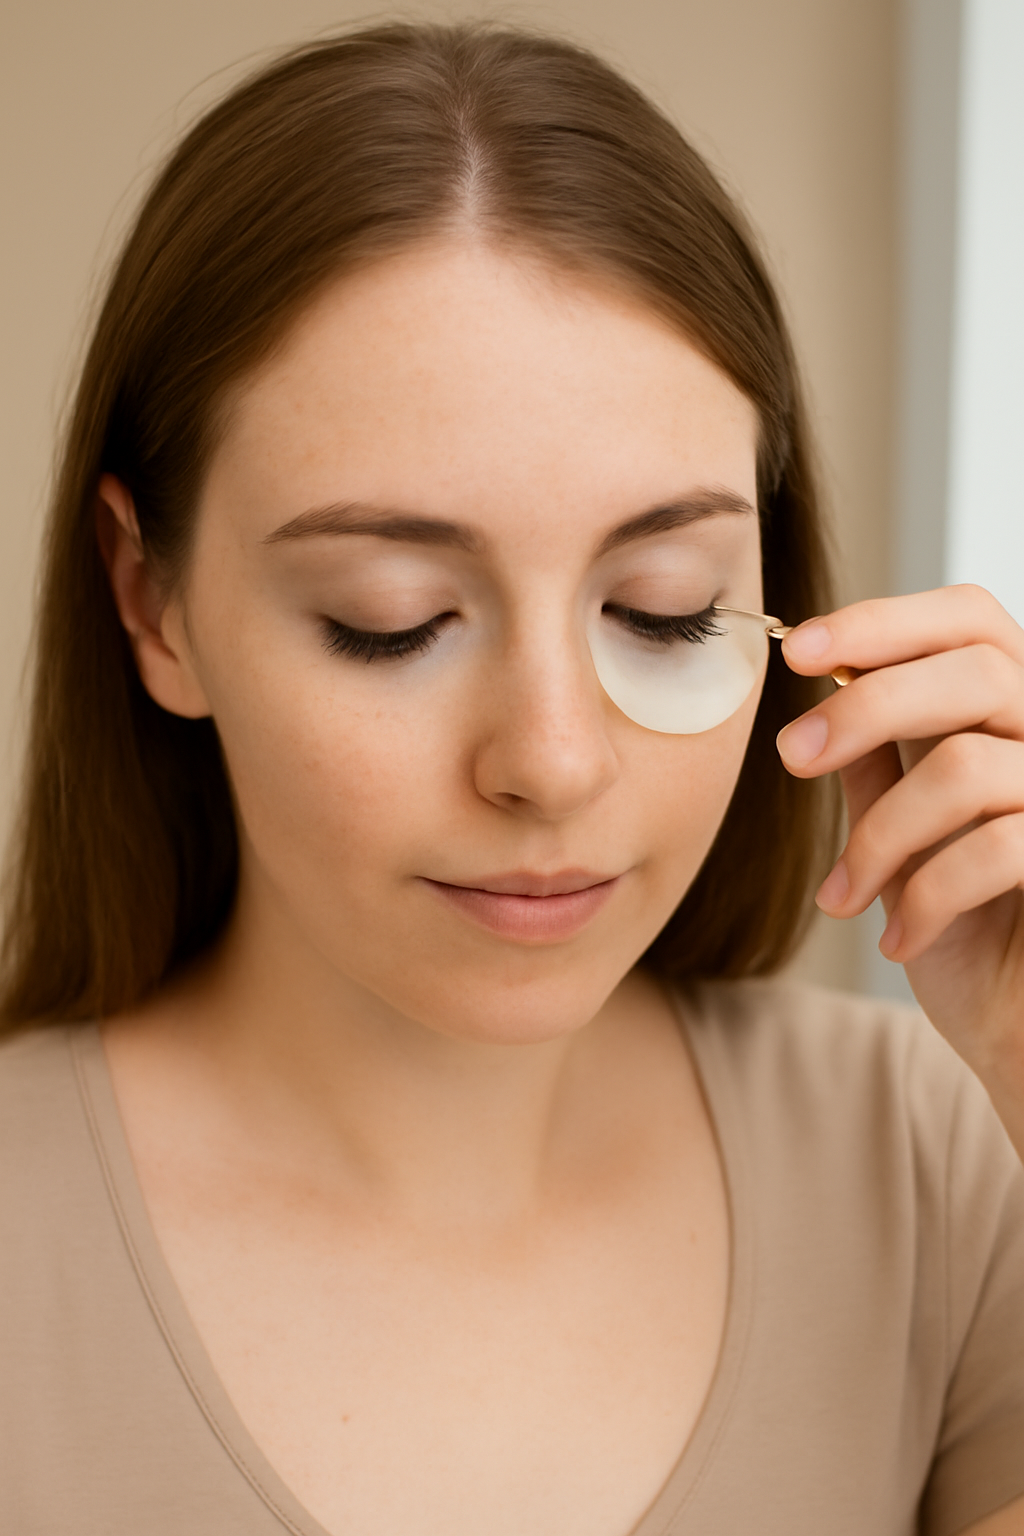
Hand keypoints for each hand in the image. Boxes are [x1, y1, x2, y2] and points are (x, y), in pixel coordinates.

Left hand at [776, 585, 1023, 1152]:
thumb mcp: (904, 826)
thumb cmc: (966, 928)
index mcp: (1016, 712)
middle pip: (975, 667)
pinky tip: (895, 938)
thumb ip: (880, 752)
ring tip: (840, 897)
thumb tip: (824, 674)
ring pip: (966, 766)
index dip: (883, 622)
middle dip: (866, 706)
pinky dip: (924, 897)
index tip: (794, 649)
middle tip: (792, 757)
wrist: (1015, 1031)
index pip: (971, 618)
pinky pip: (996, 848)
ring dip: (878, 838)